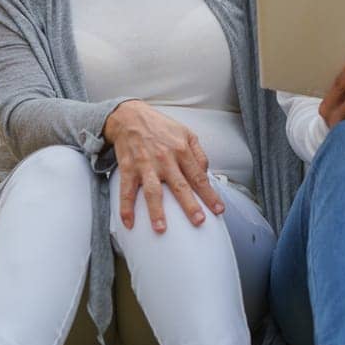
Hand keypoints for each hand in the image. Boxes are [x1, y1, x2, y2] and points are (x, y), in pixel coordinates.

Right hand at [104, 100, 223, 232]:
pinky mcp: (128, 168)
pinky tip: (128, 222)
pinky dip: (126, 208)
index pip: (198, 177)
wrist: (130, 116)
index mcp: (181, 150)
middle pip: (179, 186)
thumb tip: (206, 173)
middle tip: (198, 221)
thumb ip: (198, 153)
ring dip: (156, 211)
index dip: (209, 194)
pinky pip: (127, 191)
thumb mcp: (186, 133)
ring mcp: (145, 165)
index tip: (218, 209)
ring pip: (152, 191)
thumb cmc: (159, 126)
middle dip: (189, 205)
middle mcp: (165, 159)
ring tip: (161, 228)